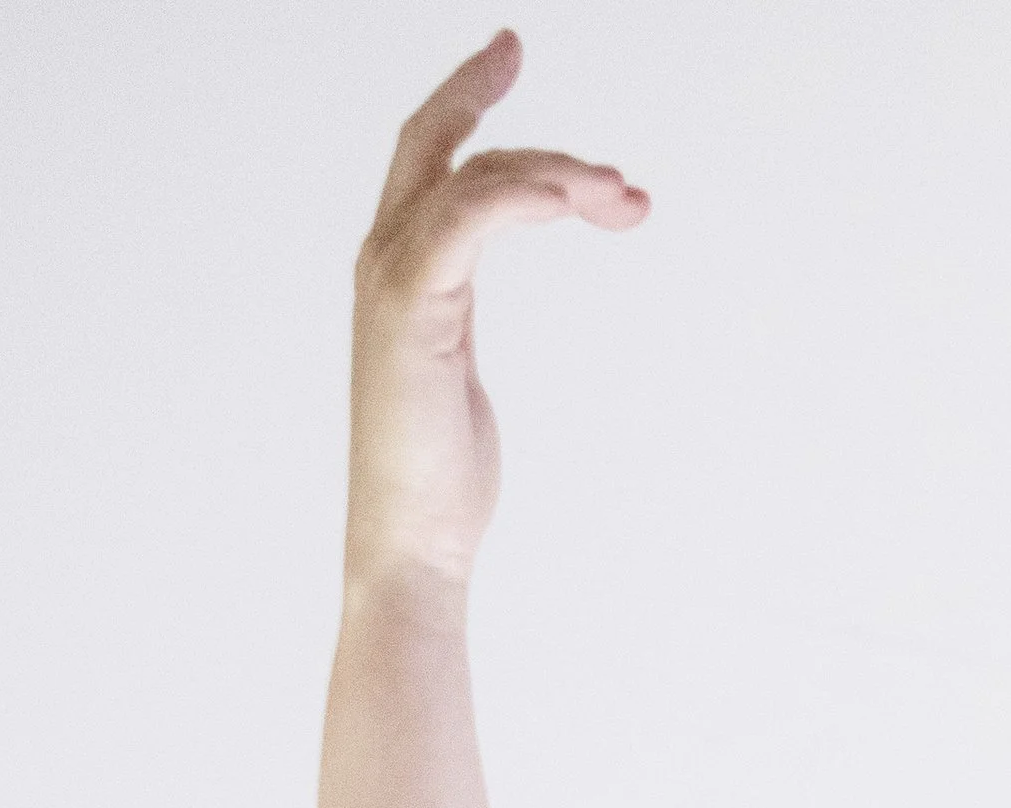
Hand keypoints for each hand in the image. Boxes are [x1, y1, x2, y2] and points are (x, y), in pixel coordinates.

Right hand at [346, 31, 646, 591]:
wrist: (412, 545)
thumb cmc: (438, 484)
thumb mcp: (457, 385)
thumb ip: (458, 332)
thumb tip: (468, 339)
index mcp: (400, 275)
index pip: (428, 163)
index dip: (465, 104)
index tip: (507, 59)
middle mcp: (386, 261)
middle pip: (436, 144)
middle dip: (489, 94)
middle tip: (554, 82)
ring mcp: (394, 279)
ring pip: (477, 178)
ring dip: (560, 176)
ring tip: (625, 197)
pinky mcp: (414, 305)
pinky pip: (474, 217)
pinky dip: (527, 195)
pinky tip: (578, 199)